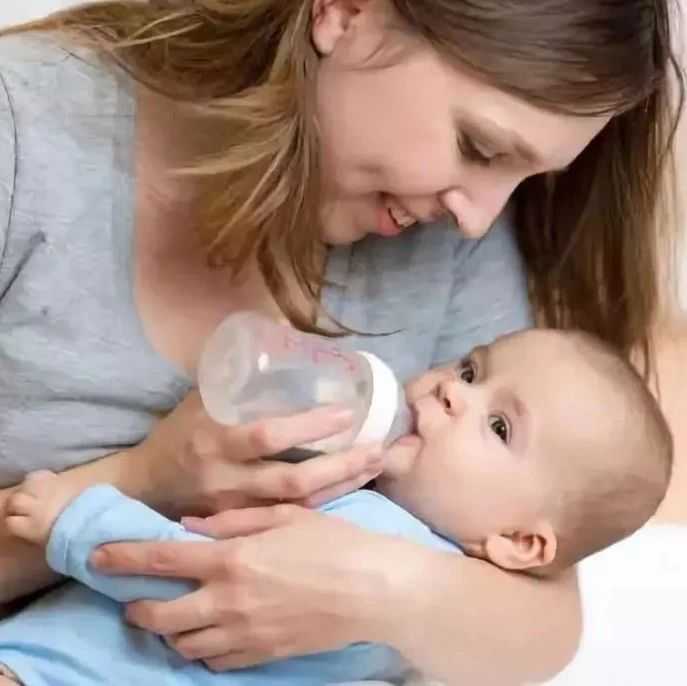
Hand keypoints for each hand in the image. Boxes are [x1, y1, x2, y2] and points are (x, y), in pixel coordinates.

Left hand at [90, 503, 418, 670]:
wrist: (374, 591)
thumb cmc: (335, 543)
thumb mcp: (287, 516)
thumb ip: (235, 520)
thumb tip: (191, 525)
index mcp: (233, 558)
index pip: (163, 557)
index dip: (125, 557)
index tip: (99, 556)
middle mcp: (228, 599)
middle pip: (160, 612)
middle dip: (138, 606)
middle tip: (137, 597)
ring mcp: (243, 633)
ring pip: (183, 642)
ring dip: (170, 629)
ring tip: (174, 615)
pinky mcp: (261, 655)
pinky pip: (214, 661)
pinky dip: (202, 649)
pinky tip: (210, 634)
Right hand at [135, 390, 384, 513]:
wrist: (145, 487)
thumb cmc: (180, 433)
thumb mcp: (201, 397)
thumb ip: (238, 372)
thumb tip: (281, 322)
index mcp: (214, 440)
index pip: (267, 435)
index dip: (309, 426)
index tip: (347, 413)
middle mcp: (226, 479)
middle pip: (293, 480)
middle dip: (341, 467)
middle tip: (378, 448)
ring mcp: (236, 511)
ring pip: (299, 505)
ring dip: (343, 486)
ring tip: (376, 465)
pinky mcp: (243, 528)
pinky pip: (291, 519)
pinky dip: (325, 503)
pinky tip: (352, 487)